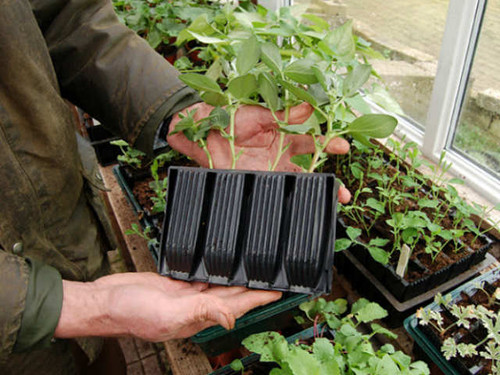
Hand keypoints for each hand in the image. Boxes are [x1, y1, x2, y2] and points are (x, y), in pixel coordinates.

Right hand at [54, 272, 280, 341]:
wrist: (105, 302)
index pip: (238, 306)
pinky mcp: (174, 285)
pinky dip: (214, 272)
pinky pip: (200, 277)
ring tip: (255, 271)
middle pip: (233, 295)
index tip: (281, 291)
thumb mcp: (167, 313)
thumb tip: (230, 318)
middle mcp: (195, 307)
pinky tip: (222, 266)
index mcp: (197, 317)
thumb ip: (199, 312)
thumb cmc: (130, 312)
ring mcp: (185, 296)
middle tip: (274, 278)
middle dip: (254, 288)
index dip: (260, 299)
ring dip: (237, 280)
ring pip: (219, 286)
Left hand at [168, 102, 350, 202]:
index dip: (328, 145)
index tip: (343, 147)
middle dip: (329, 181)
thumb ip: (282, 115)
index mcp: (284, 136)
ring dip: (313, 194)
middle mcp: (280, 156)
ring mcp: (269, 172)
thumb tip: (308, 106)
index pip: (312, 142)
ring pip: (296, 185)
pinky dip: (288, 201)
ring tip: (330, 204)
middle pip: (310, 170)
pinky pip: (274, 193)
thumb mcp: (258, 114)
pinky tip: (301, 208)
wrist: (203, 131)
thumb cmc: (230, 117)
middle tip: (343, 191)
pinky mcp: (256, 182)